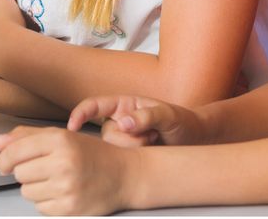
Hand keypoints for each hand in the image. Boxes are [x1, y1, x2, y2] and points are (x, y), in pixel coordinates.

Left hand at [0, 126, 139, 214]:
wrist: (123, 175)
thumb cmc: (91, 154)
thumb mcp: (61, 136)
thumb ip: (26, 137)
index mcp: (59, 140)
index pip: (14, 151)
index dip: (4, 158)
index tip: (5, 162)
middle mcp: (63, 163)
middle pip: (19, 173)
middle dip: (26, 171)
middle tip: (45, 168)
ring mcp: (66, 188)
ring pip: (26, 192)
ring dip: (36, 187)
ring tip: (55, 179)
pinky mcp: (69, 209)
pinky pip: (40, 207)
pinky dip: (47, 201)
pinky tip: (62, 192)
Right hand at [68, 94, 194, 146]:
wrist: (196, 141)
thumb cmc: (182, 121)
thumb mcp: (168, 114)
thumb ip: (146, 116)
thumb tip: (123, 123)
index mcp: (123, 104)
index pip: (94, 105)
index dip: (80, 113)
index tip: (71, 125)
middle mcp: (119, 121)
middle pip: (105, 133)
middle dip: (127, 138)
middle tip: (152, 134)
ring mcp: (123, 140)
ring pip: (112, 149)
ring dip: (135, 147)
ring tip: (153, 140)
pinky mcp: (128, 156)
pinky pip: (121, 162)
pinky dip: (137, 158)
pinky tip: (151, 151)